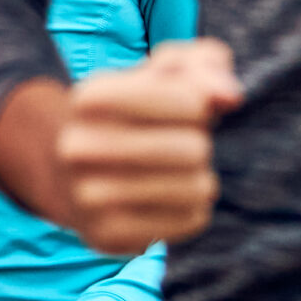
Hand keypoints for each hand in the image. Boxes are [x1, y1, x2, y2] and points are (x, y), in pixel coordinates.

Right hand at [0, 39, 240, 254]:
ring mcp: (87, 196)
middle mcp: (78, 146)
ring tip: (169, 174)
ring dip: (198, 179)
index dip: (198, 105)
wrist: (71, 176)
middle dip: (198, 145)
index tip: (176, 108)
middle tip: (173, 147)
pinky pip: (191, 221)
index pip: (192, 101)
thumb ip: (204, 64)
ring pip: (197, 188)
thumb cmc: (136, 116)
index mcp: (89, 97)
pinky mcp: (106, 236)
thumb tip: (229, 95)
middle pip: (196, 149)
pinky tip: (162, 202)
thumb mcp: (165, 76)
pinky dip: (190, 210)